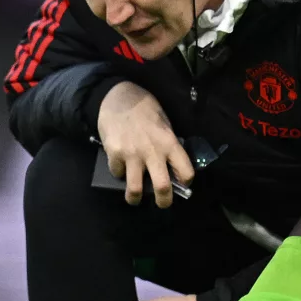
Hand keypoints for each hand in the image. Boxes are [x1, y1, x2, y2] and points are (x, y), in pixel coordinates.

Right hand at [96, 82, 194, 207]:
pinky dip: (118, 173)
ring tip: (134, 198)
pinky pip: (117, 173)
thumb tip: (169, 166)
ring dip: (135, 198)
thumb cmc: (145, 109)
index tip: (182, 183)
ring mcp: (132, 154)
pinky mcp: (114, 154)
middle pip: (162, 187)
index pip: (186, 171)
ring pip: (135, 189)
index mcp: (170, 142)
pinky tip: (120, 167)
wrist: (118, 96)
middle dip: (164, 201)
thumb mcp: (164, 123)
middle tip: (162, 203)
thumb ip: (167, 145)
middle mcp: (152, 152)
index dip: (185, 181)